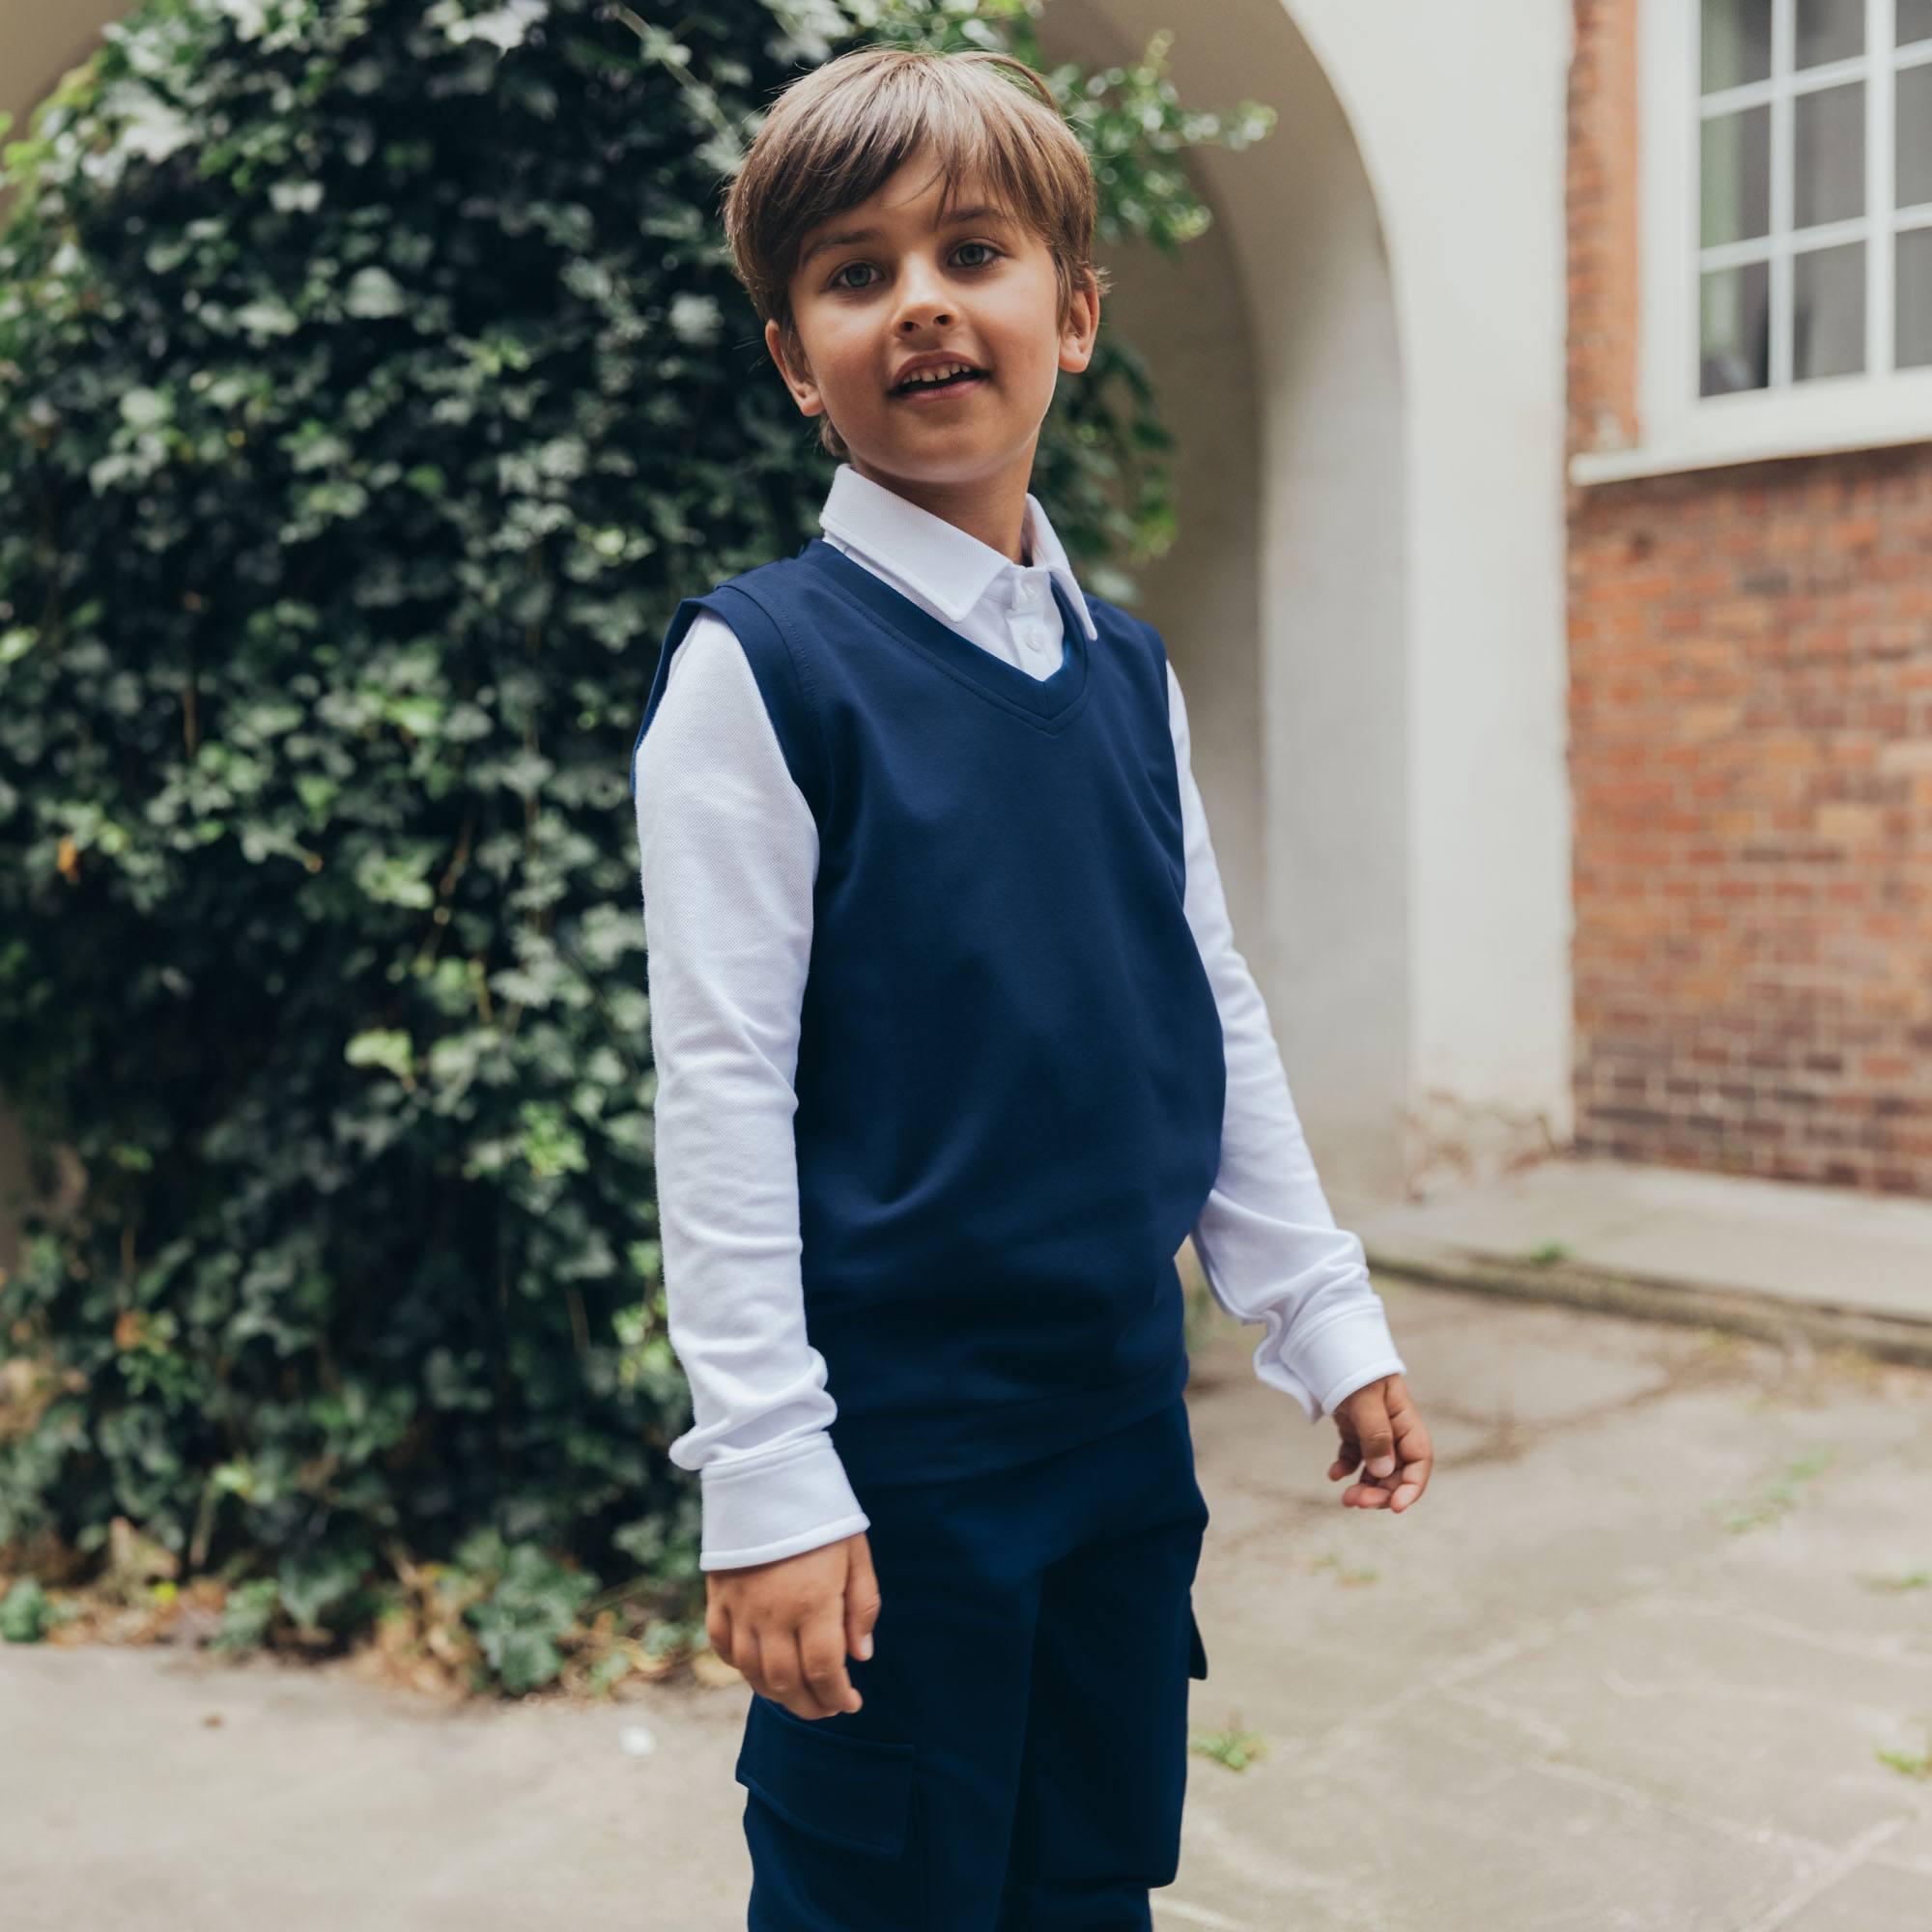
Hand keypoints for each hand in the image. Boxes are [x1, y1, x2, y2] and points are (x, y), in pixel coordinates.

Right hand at [705, 1528, 880, 1719]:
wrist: (767, 1476)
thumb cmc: (820, 1516)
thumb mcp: (856, 1554)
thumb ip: (862, 1607)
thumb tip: (860, 1657)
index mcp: (813, 1602)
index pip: (824, 1671)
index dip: (837, 1697)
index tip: (851, 1703)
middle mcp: (773, 1613)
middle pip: (787, 1682)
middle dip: (809, 1705)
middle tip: (826, 1706)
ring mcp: (740, 1608)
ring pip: (753, 1673)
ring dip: (777, 1693)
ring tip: (798, 1693)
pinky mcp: (717, 1597)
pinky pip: (723, 1647)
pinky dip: (742, 1667)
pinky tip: (761, 1667)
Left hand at [1326, 1372, 1430, 1511]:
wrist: (1331, 1344)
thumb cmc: (1353, 1366)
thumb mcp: (1365, 1398)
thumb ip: (1376, 1434)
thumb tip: (1384, 1471)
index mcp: (1405, 1420)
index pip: (1419, 1461)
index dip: (1411, 1487)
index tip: (1395, 1507)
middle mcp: (1394, 1429)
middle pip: (1397, 1471)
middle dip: (1381, 1492)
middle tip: (1356, 1501)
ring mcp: (1374, 1430)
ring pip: (1376, 1469)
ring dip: (1365, 1487)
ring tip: (1346, 1498)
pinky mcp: (1355, 1429)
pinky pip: (1355, 1457)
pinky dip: (1346, 1468)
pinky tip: (1334, 1474)